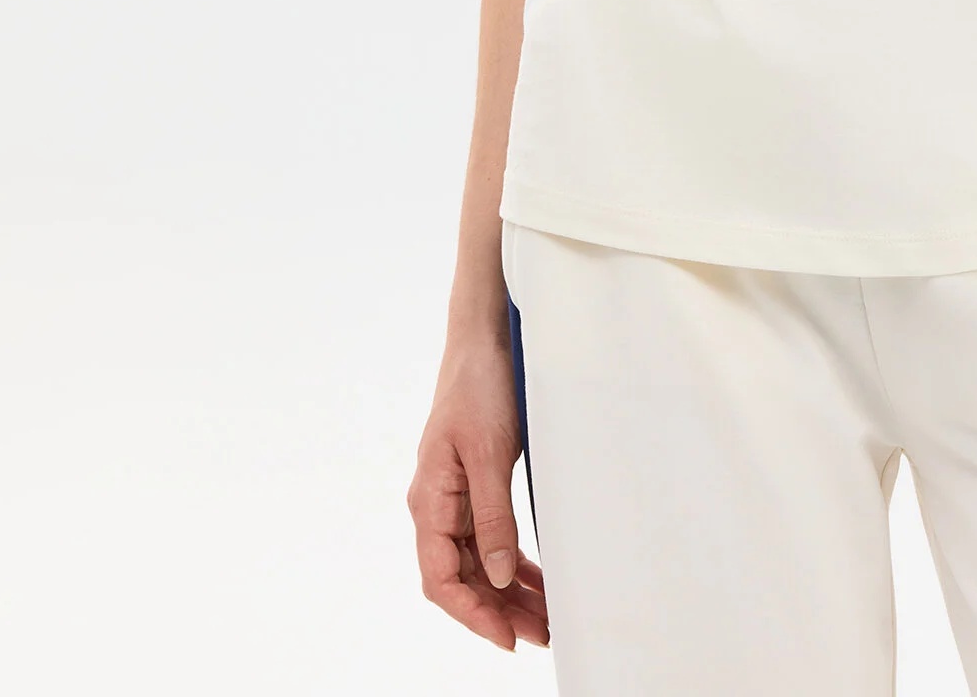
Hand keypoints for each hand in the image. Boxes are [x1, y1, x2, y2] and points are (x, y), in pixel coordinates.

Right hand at [407, 333, 550, 650]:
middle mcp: (437, 505)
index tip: (507, 638)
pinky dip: (512, 561)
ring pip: (479, 561)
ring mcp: (456, 496)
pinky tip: (536, 578)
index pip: (441, 579)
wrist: (482, 338)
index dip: (472, 614)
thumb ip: (493, 516)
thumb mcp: (489, 453)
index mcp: (430, 501)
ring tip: (546, 617)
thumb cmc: (479, 386)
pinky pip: (489, 537)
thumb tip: (500, 577)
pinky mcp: (476, 483)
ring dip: (509, 591)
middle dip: (499, 611)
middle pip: (463, 577)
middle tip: (543, 633)